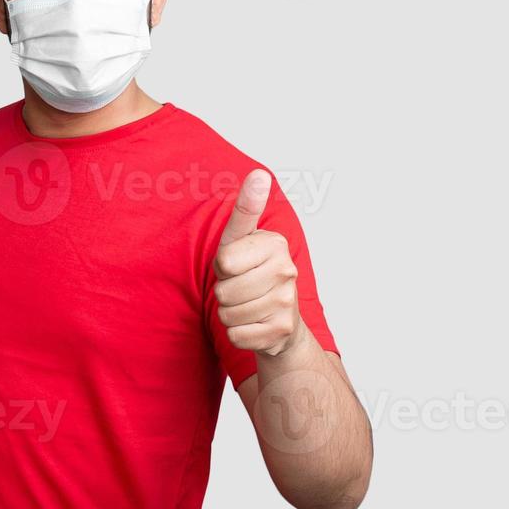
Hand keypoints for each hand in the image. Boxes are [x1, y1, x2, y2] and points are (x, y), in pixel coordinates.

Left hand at [214, 170, 300, 356]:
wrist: (279, 319)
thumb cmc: (250, 272)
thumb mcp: (240, 239)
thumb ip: (246, 209)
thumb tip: (259, 173)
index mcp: (274, 244)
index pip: (224, 262)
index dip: (222, 267)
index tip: (236, 265)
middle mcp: (286, 271)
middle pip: (224, 291)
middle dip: (223, 293)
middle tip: (240, 288)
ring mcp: (287, 302)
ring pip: (227, 314)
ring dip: (229, 314)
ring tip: (247, 306)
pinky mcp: (282, 331)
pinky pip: (236, 335)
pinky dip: (237, 333)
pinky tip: (253, 325)